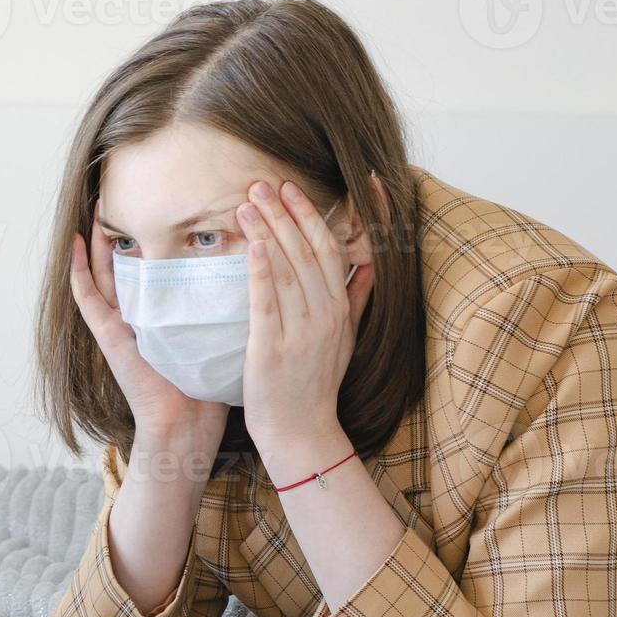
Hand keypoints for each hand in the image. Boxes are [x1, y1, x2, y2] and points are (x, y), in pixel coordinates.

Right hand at [69, 201, 229, 454]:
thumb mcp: (218, 335)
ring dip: (96, 240)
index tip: (170, 206)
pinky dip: (78, 271)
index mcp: (163, 315)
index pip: (158, 268)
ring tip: (96, 206)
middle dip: (125, 230)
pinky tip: (75, 245)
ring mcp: (119, 325)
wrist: (185, 427)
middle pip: (126, 263)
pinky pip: (87, 299)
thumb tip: (262, 272)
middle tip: (126, 194)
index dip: (161, 238)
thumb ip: (228, 307)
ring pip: (103, 272)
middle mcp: (138, 315)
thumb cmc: (206, 388)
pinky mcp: (108, 337)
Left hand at [234, 180, 373, 480]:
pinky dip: (262, 271)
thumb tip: (369, 265)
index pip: (327, 251)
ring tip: (247, 203)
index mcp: (339, 311)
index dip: (310, 216)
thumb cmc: (316, 385)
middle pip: (305, 252)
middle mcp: (324, 316)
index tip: (291, 189)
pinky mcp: (273, 348)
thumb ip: (356, 300)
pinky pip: (268, 302)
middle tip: (261, 183)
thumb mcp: (345, 340)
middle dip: (284, 214)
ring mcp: (300, 332)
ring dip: (267, 231)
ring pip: (286, 270)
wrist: (302, 432)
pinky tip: (253, 245)